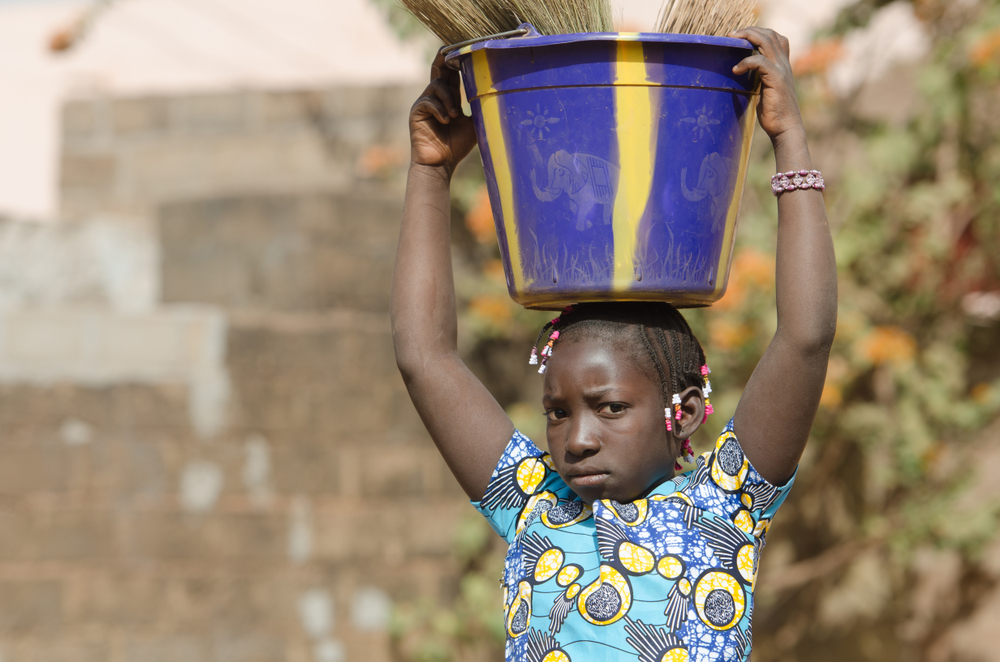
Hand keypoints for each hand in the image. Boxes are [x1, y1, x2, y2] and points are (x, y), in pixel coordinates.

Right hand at [409, 51, 476, 174]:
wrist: (441, 164)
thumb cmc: (457, 146)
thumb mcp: (473, 124)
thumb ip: (477, 108)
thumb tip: (494, 93)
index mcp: (448, 99)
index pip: (451, 75)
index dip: (455, 62)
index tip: (463, 49)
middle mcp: (435, 98)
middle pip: (438, 70)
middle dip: (444, 59)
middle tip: (449, 50)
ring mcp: (424, 104)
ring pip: (436, 85)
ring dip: (448, 98)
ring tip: (454, 115)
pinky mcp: (416, 112)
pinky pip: (428, 101)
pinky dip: (440, 109)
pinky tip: (446, 121)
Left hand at [730, 27, 804, 144]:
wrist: (785, 128)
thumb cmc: (773, 113)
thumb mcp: (765, 89)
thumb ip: (759, 77)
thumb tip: (742, 73)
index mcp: (782, 64)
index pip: (775, 37)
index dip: (759, 32)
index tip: (740, 37)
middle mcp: (784, 64)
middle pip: (769, 34)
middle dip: (749, 30)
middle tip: (732, 35)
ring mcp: (781, 70)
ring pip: (766, 41)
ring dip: (747, 37)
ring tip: (732, 41)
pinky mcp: (776, 79)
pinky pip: (760, 61)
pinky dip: (746, 62)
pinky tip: (736, 69)